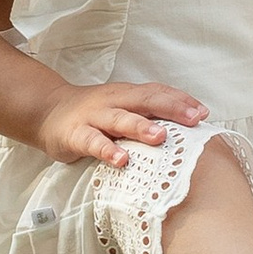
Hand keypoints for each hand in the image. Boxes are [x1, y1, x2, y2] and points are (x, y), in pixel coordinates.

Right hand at [31, 79, 207, 167]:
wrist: (48, 111)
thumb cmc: (95, 114)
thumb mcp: (122, 108)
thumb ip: (146, 116)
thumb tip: (185, 132)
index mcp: (129, 94)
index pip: (159, 93)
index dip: (181, 100)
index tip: (204, 113)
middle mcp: (115, 101)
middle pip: (147, 101)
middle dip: (172, 109)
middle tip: (194, 119)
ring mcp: (95, 117)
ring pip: (121, 119)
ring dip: (142, 127)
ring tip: (161, 136)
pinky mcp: (76, 134)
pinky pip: (94, 142)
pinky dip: (108, 150)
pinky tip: (121, 160)